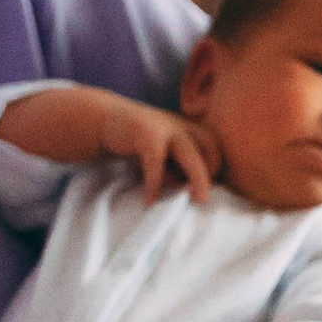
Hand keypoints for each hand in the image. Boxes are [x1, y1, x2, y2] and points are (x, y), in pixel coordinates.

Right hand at [96, 97, 217, 202]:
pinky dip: (156, 184)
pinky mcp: (146, 135)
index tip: (199, 189)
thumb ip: (180, 166)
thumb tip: (195, 193)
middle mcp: (183, 126)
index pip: (216, 150)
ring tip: (195, 201)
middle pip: (211, 150)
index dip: (214, 171)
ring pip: (192, 157)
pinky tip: (150, 200)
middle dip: (211, 175)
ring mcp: (166, 128)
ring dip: (198, 181)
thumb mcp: (165, 151)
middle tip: (201, 199)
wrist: (105, 120)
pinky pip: (157, 164)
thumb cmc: (139, 143)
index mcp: (191, 130)